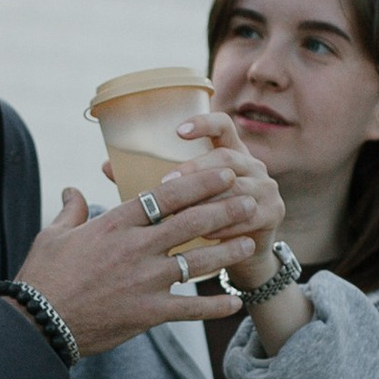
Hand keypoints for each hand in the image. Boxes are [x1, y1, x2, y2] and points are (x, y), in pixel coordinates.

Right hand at [13, 181, 265, 359]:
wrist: (39, 323)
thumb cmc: (43, 276)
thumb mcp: (53, 235)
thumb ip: (70, 210)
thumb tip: (71, 190)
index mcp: (116, 225)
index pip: (166, 196)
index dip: (199, 183)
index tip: (223, 174)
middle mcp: (136, 249)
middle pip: (191, 223)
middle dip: (226, 210)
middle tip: (251, 200)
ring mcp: (145, 281)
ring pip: (198, 262)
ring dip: (228, 251)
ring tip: (251, 241)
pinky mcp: (148, 312)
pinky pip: (190, 309)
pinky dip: (215, 307)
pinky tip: (235, 302)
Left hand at [155, 106, 287, 294]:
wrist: (242, 255)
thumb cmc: (204, 219)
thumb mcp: (182, 197)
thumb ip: (151, 181)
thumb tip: (105, 166)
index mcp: (231, 151)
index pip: (223, 125)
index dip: (203, 123)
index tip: (177, 131)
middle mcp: (252, 164)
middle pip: (227, 158)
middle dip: (195, 170)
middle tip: (166, 183)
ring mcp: (266, 188)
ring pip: (236, 189)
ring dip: (206, 202)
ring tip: (178, 214)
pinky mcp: (273, 214)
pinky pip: (248, 218)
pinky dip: (224, 227)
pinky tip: (204, 237)